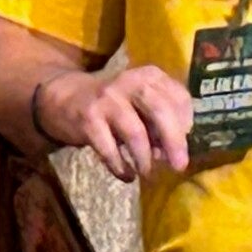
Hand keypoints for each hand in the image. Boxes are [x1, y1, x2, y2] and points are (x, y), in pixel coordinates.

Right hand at [34, 65, 192, 181]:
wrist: (66, 98)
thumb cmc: (115, 105)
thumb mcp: (140, 104)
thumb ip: (159, 123)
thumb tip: (172, 153)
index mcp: (150, 76)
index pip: (179, 97)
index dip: (186, 122)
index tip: (184, 141)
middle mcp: (130, 82)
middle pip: (160, 110)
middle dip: (173, 141)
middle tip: (179, 166)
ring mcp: (108, 99)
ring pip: (135, 132)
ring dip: (144, 158)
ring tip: (147, 173)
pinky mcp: (88, 118)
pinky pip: (109, 148)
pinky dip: (120, 166)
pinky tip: (126, 176)